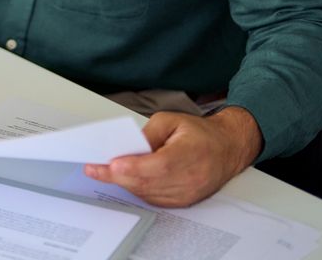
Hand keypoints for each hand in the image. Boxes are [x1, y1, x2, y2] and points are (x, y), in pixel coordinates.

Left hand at [83, 107, 262, 206]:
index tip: (111, 164)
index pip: (158, 165)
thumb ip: (148, 133)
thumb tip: (127, 146)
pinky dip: (137, 190)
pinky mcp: (184, 201)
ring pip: (148, 193)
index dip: (133, 167)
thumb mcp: (171, 120)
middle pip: (148, 182)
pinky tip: (124, 180)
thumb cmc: (200, 133)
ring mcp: (187, 193)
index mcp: (190, 154)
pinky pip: (154, 199)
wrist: (227, 148)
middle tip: (94, 169)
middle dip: (117, 176)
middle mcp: (190, 178)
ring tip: (103, 172)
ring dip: (124, 183)